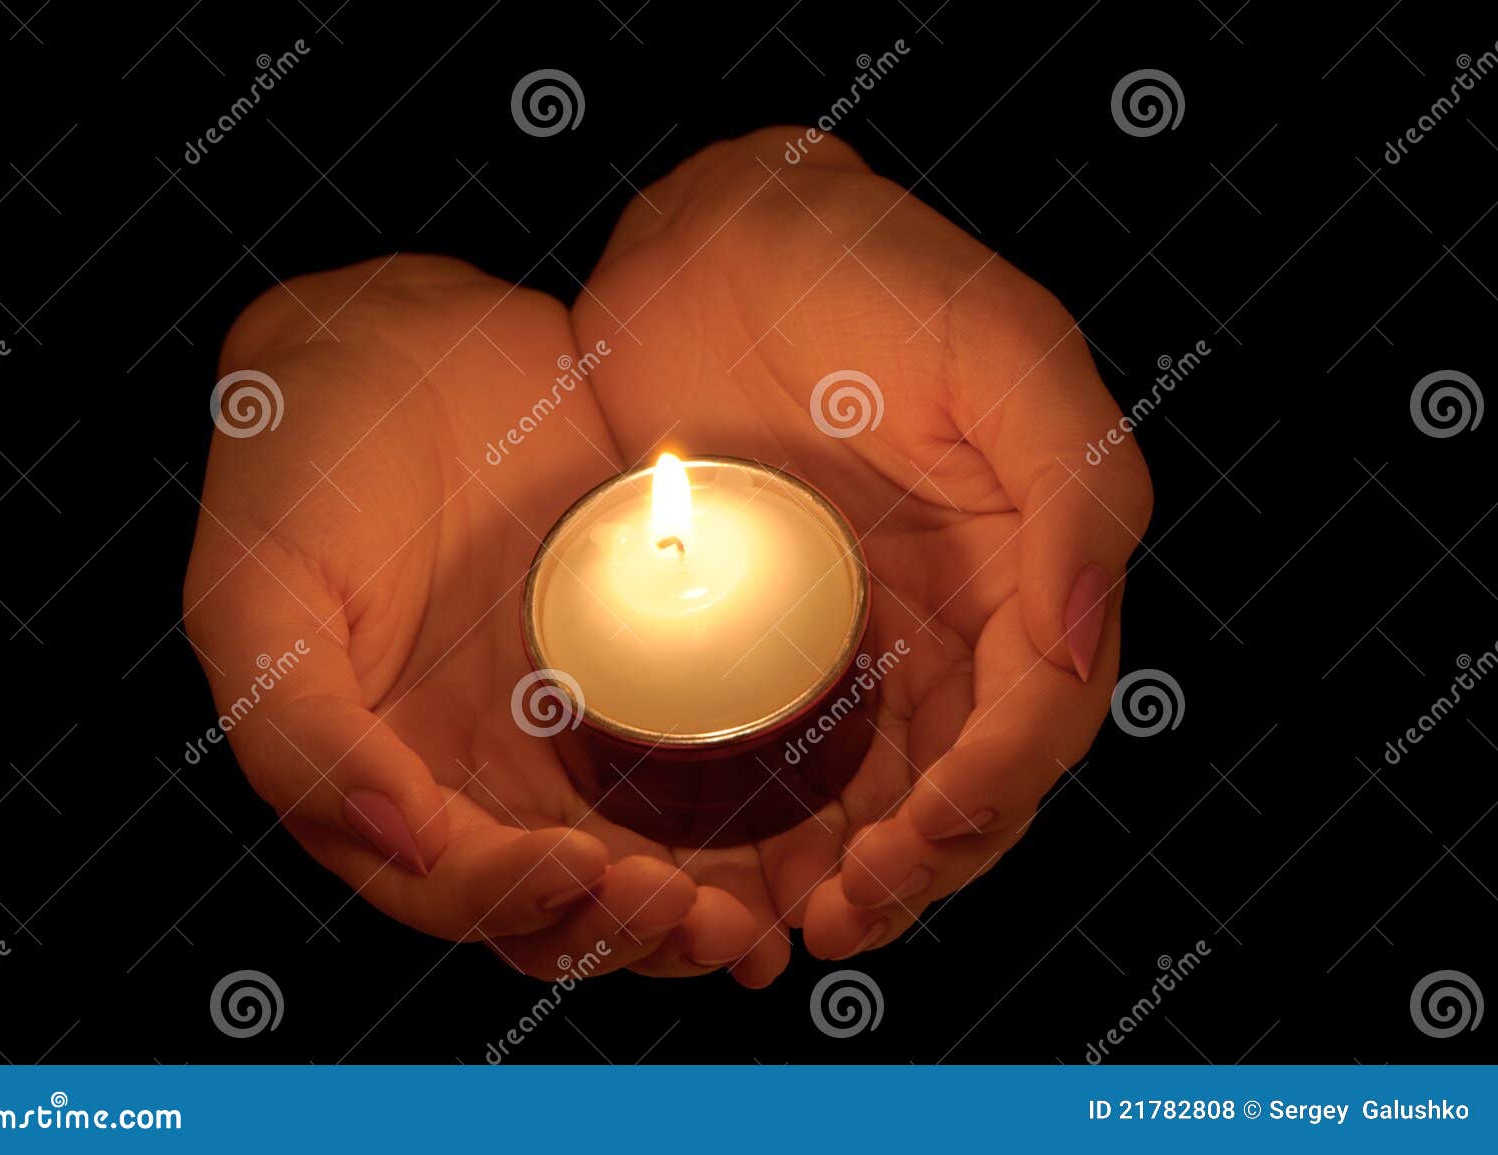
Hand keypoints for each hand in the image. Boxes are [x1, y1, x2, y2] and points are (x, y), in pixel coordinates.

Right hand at [183, 257, 765, 980]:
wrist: (402, 341)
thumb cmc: (306, 465)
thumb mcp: (262, 594)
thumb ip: (301, 730)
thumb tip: (403, 840)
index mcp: (381, 777)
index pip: (458, 889)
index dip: (527, 905)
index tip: (595, 871)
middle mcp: (474, 772)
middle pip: (561, 905)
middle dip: (629, 933)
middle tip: (701, 918)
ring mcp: (559, 725)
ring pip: (634, 862)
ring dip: (692, 912)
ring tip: (756, 920)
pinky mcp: (634, 666)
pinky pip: (691, 763)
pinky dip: (739, 823)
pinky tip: (798, 837)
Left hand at [571, 128, 1152, 959]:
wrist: (718, 242)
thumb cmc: (872, 272)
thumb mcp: (1000, 349)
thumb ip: (1075, 484)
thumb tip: (1081, 643)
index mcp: (1029, 562)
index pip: (1037, 716)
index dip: (992, 792)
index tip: (922, 838)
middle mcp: (955, 615)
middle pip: (963, 781)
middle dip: (921, 862)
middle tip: (848, 913)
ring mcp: (858, 634)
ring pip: (880, 794)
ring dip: (855, 874)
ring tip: (800, 923)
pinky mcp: (764, 636)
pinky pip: (787, 756)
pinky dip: (775, 831)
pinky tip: (740, 878)